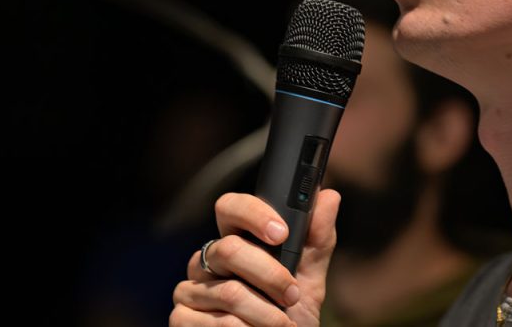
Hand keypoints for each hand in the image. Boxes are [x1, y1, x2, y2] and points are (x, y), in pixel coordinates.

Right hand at [170, 189, 340, 326]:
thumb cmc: (291, 314)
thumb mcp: (310, 278)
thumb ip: (317, 240)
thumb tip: (330, 197)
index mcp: (236, 240)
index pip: (230, 207)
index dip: (254, 214)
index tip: (282, 233)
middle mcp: (208, 260)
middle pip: (230, 249)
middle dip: (270, 275)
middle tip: (292, 294)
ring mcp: (190, 289)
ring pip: (229, 291)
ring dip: (266, 314)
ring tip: (282, 324)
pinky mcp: (181, 319)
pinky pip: (216, 321)